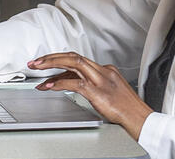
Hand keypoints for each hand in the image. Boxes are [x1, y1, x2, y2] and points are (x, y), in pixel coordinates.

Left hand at [28, 52, 152, 139]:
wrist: (139, 118)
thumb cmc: (125, 108)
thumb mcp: (108, 92)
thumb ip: (91, 85)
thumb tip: (70, 83)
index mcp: (106, 70)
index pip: (78, 60)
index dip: (59, 61)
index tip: (46, 63)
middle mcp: (103, 71)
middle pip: (73, 56)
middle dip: (52, 57)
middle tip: (35, 61)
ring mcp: (100, 80)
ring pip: (73, 63)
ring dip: (52, 64)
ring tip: (37, 68)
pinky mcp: (98, 92)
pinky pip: (75, 83)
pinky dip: (59, 82)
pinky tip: (49, 85)